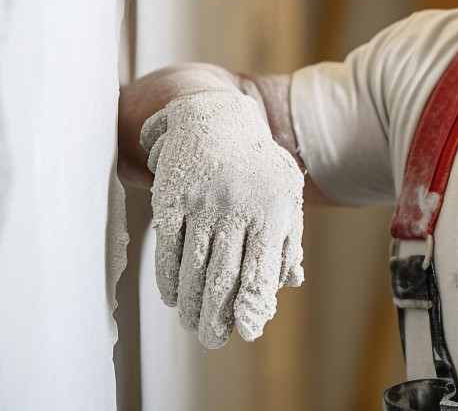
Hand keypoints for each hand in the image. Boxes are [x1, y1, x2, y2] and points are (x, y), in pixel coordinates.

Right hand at [140, 89, 304, 347]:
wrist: (215, 118)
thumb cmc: (256, 165)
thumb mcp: (284, 194)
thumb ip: (287, 238)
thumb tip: (290, 282)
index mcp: (272, 208)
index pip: (261, 268)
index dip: (252, 304)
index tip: (247, 330)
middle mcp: (237, 205)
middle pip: (224, 274)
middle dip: (217, 314)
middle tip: (213, 339)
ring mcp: (202, 201)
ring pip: (194, 267)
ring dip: (191, 304)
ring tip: (193, 325)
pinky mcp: (172, 197)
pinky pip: (168, 247)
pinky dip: (169, 277)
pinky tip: (173, 296)